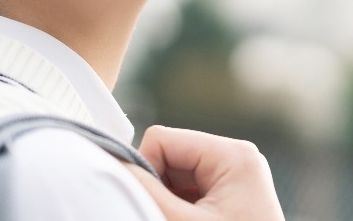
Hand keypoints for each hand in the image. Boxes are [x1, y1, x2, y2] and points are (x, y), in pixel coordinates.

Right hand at [125, 125, 285, 220]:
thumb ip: (146, 191)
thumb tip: (114, 166)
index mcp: (234, 155)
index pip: (162, 139)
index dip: (145, 170)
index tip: (149, 202)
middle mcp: (237, 159)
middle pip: (170, 157)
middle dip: (160, 189)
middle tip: (169, 218)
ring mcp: (235, 179)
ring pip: (176, 178)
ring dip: (169, 203)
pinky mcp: (231, 198)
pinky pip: (189, 194)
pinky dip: (179, 211)